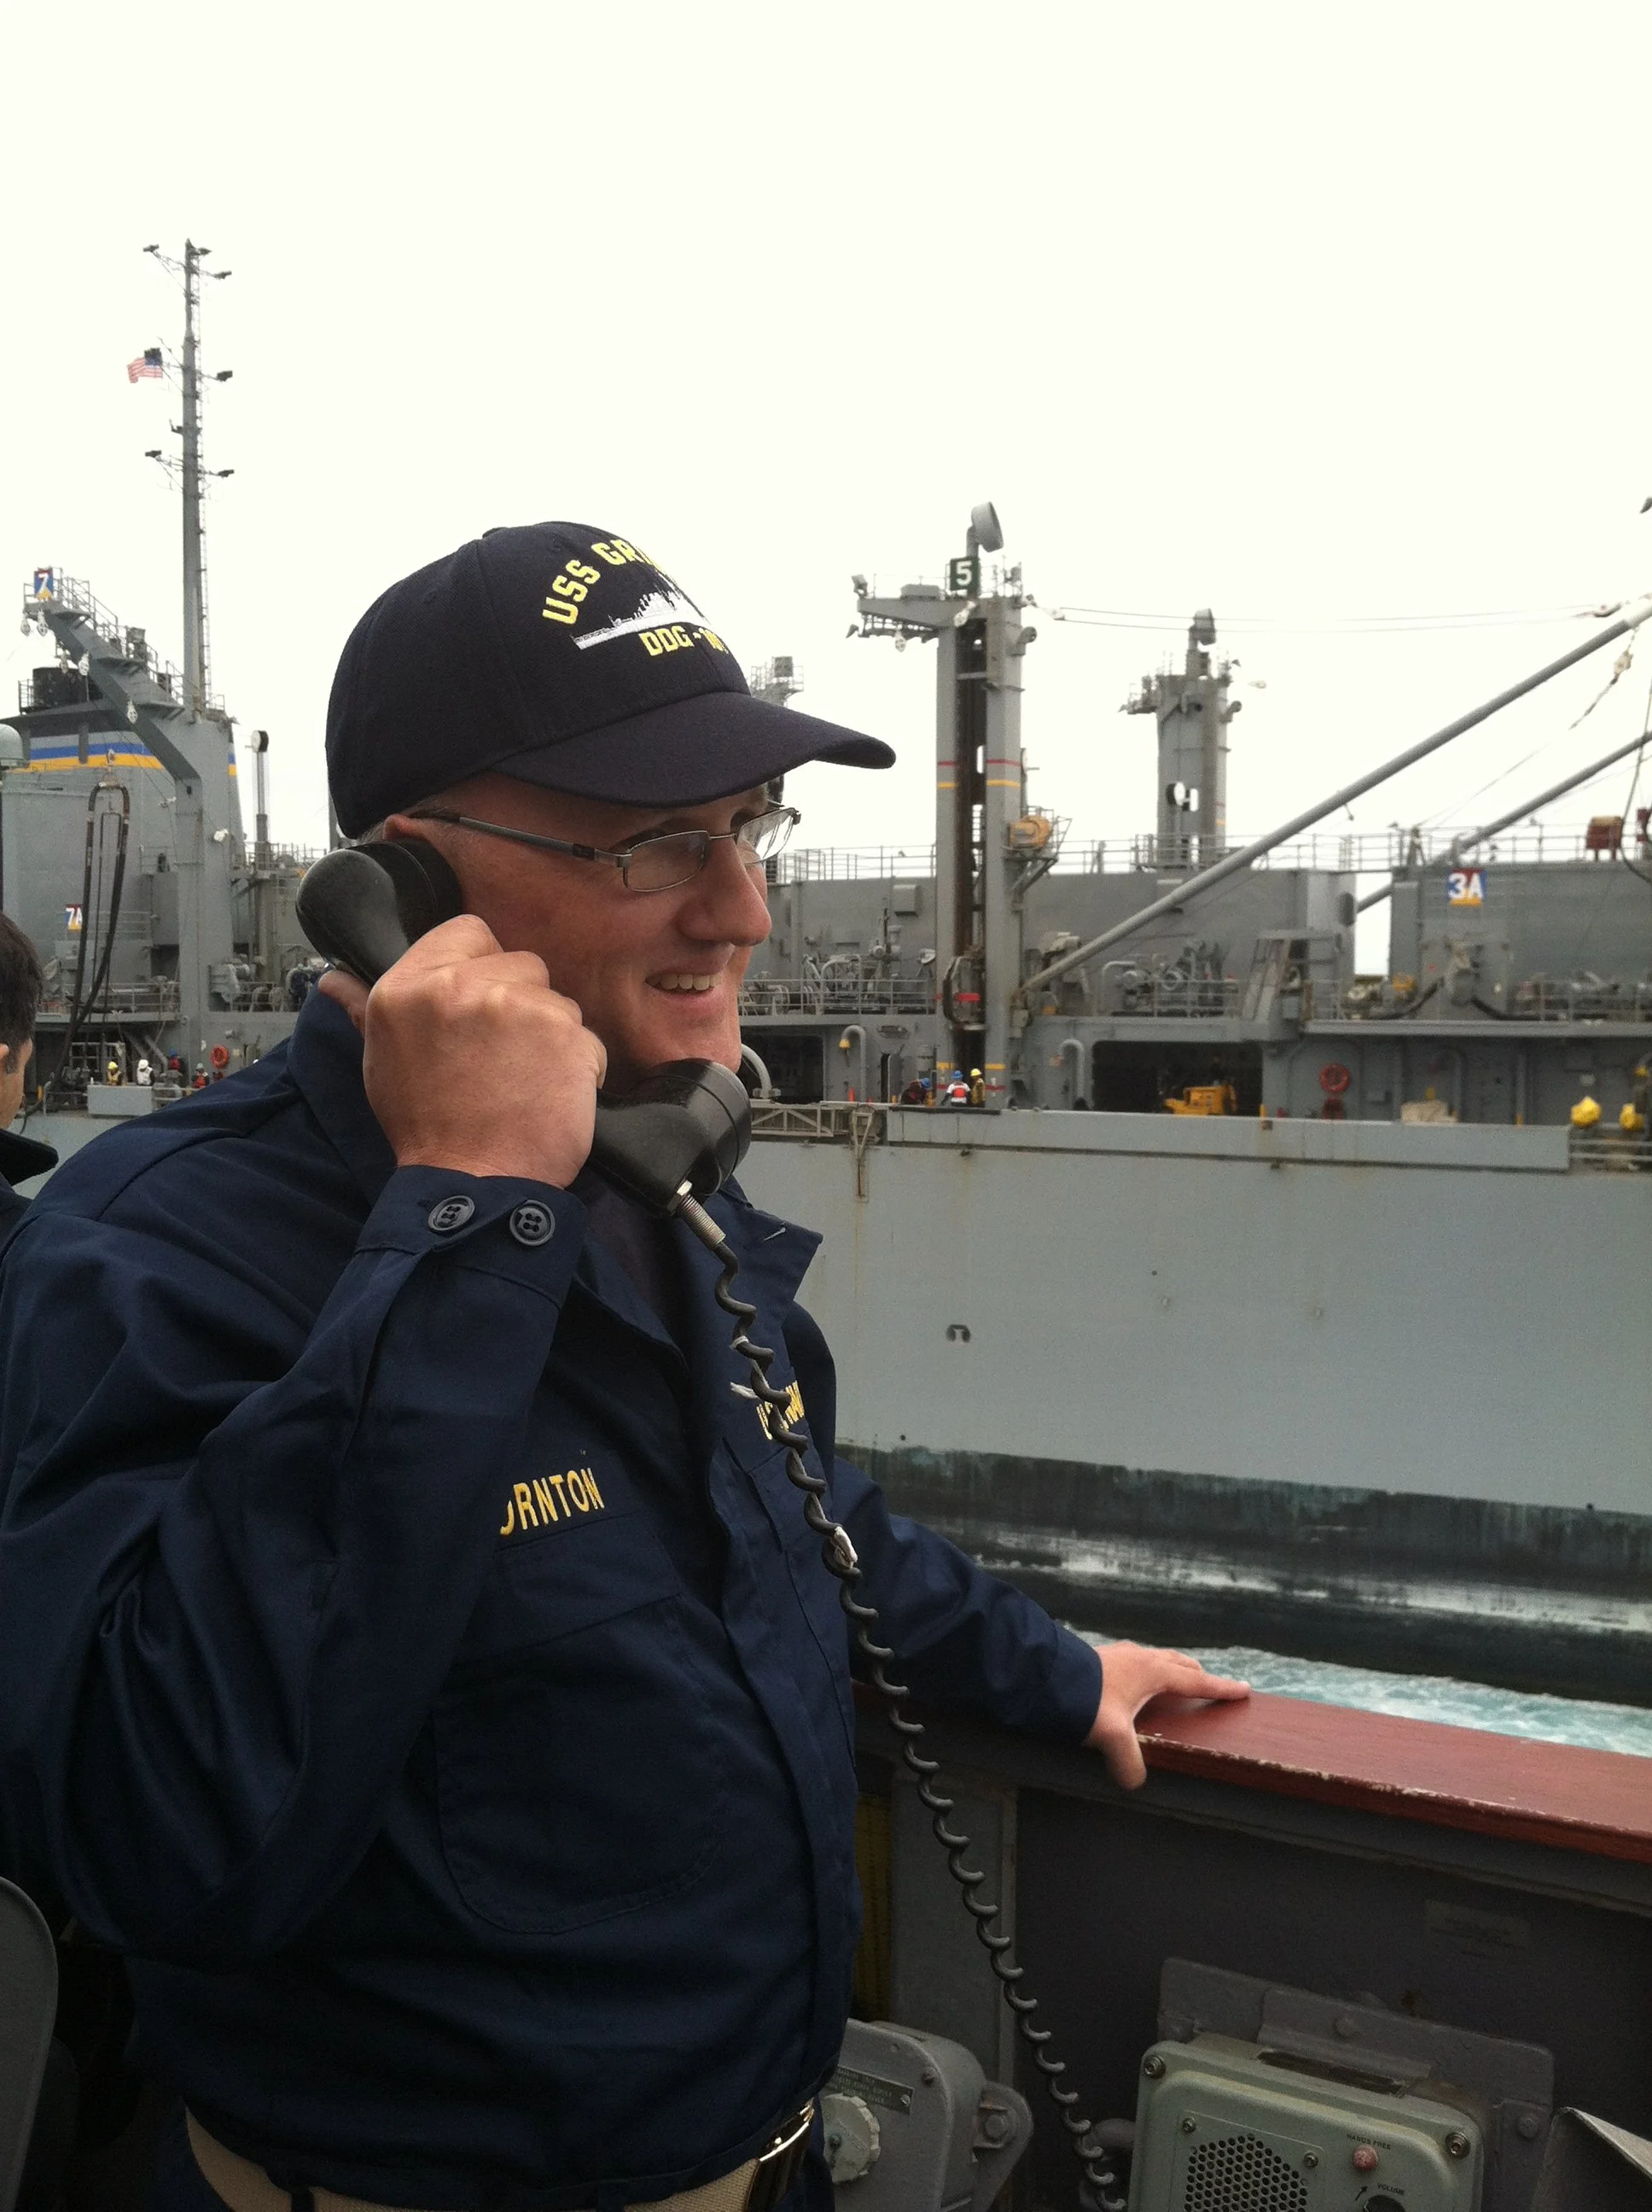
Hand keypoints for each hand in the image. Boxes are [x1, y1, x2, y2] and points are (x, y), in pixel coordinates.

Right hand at [318, 915, 606, 1187]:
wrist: (471, 1182)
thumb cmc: (426, 1126)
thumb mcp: (381, 1061)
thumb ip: (364, 1010)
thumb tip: (332, 981)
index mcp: (408, 987)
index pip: (469, 932)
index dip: (484, 965)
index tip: (481, 1005)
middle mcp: (458, 986)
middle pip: (522, 964)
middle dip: (521, 1004)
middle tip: (499, 1057)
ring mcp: (515, 1006)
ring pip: (557, 1001)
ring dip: (551, 1037)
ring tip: (522, 1081)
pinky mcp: (563, 1033)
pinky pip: (587, 1037)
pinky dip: (578, 1067)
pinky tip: (549, 1096)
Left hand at [1085, 1641, 1249, 1790]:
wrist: (1044, 1675)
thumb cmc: (1082, 1700)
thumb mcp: (1111, 1736)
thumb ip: (1128, 1762)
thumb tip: (1134, 1783)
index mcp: (1152, 1672)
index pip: (1196, 1682)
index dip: (1221, 1689)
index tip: (1244, 1690)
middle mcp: (1140, 1658)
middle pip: (1179, 1664)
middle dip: (1198, 1675)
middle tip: (1212, 1685)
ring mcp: (1120, 1654)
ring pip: (1157, 1658)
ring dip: (1172, 1669)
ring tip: (1176, 1681)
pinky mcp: (1101, 1657)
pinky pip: (1137, 1662)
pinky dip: (1149, 1671)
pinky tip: (1135, 1682)